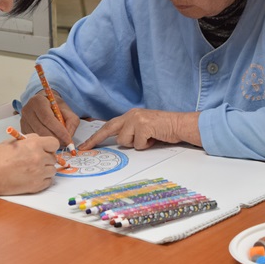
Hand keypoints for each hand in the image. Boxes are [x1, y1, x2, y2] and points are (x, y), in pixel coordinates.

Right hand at [0, 133, 59, 196]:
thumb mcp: (13, 141)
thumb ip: (30, 140)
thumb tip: (40, 141)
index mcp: (34, 144)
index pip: (54, 144)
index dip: (50, 146)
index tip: (46, 149)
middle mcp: (39, 158)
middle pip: (53, 158)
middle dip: (46, 158)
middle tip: (35, 160)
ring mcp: (39, 173)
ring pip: (52, 170)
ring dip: (45, 169)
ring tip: (33, 170)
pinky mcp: (36, 185)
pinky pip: (48, 181)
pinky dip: (43, 180)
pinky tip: (33, 177)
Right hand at [20, 91, 79, 146]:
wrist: (44, 104)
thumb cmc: (56, 107)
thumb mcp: (68, 111)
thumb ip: (71, 123)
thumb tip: (68, 138)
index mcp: (38, 101)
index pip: (47, 119)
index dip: (58, 131)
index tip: (68, 139)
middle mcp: (27, 110)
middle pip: (41, 130)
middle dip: (55, 139)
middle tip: (65, 144)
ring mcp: (23, 120)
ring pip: (37, 136)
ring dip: (49, 143)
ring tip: (60, 143)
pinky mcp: (22, 129)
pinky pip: (34, 139)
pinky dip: (43, 144)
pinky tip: (51, 142)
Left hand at [79, 109, 201, 149]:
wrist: (180, 125)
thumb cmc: (163, 130)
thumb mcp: (143, 128)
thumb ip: (130, 132)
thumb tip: (118, 142)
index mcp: (130, 115)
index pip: (109, 126)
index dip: (96, 136)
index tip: (85, 145)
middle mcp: (131, 115)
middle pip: (109, 129)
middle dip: (96, 140)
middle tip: (85, 148)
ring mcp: (136, 119)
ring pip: (125, 141)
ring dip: (136, 144)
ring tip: (149, 139)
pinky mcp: (143, 125)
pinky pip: (137, 144)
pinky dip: (146, 146)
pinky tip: (154, 138)